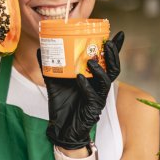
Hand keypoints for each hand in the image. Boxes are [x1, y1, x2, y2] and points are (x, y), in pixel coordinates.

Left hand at [39, 31, 124, 149]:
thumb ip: (49, 65)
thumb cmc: (62, 103)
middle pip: (112, 67)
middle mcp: (99, 85)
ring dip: (100, 69)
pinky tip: (79, 78)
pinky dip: (86, 86)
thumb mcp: (53, 80)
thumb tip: (40, 48)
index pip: (107, 60)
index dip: (115, 48)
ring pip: (107, 80)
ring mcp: (98, 96)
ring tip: (91, 60)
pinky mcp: (94, 107)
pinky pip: (92, 95)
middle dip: (112, 54)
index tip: (119, 33)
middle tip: (108, 42)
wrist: (60, 126)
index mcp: (93, 76)